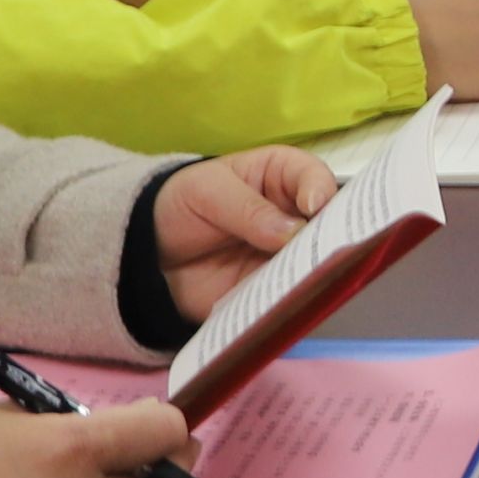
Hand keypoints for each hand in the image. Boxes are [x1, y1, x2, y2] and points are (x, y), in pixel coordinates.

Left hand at [146, 145, 338, 321]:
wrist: (150, 251)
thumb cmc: (182, 204)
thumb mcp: (208, 192)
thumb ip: (248, 209)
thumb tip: (294, 232)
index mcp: (283, 176)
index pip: (314, 178)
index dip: (320, 190)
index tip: (314, 206)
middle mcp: (294, 216)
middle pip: (327, 224)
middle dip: (328, 236)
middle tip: (322, 249)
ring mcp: (285, 255)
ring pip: (313, 263)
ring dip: (312, 272)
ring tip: (303, 279)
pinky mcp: (270, 288)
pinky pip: (287, 294)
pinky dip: (289, 299)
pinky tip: (285, 301)